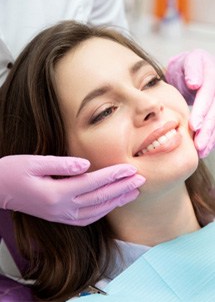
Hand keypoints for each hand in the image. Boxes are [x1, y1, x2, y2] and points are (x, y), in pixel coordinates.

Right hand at [0, 155, 144, 224]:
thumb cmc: (13, 172)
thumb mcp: (34, 162)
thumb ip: (62, 164)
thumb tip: (86, 164)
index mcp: (56, 193)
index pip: (93, 183)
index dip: (114, 175)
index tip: (131, 168)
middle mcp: (61, 208)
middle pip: (99, 198)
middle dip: (122, 188)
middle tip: (141, 180)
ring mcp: (61, 216)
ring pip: (97, 211)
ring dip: (117, 201)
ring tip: (134, 192)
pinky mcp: (60, 217)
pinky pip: (88, 218)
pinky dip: (103, 211)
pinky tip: (113, 204)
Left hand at [166, 49, 214, 157]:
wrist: (192, 70)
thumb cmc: (186, 67)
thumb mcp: (187, 62)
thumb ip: (191, 70)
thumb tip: (195, 84)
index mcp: (212, 72)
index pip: (208, 93)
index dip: (202, 110)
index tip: (193, 125)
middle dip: (207, 129)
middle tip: (198, 144)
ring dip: (210, 137)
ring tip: (201, 150)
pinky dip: (212, 138)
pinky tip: (205, 149)